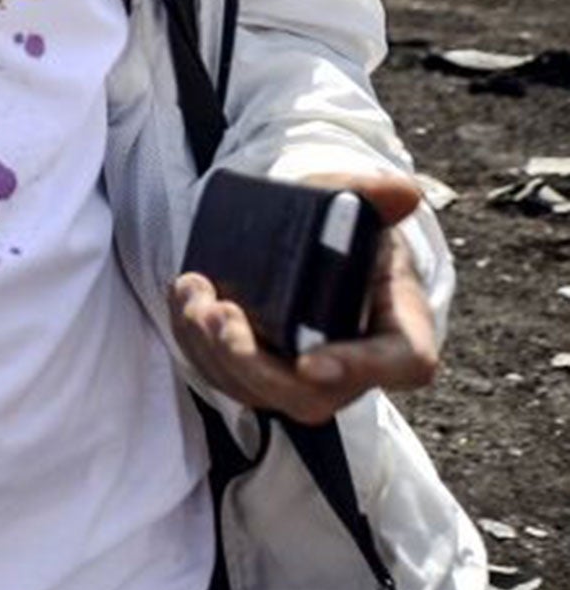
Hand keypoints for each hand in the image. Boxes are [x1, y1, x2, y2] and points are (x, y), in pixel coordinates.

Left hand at [169, 172, 438, 424]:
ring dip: (212, 349)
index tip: (310, 362)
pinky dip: (193, 342)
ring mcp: (301, 379)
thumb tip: (403, 192)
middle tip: (220, 315)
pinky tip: (184, 297)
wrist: (306, 242)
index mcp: (398, 328)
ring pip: (256, 391)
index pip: (401, 364)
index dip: (360, 369)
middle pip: (309, 396)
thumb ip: (376, 197)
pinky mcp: (257, 375)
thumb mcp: (358, 207)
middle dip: (254, 364)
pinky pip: (222, 376)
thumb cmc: (341, 232)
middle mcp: (352, 368)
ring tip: (193, 295)